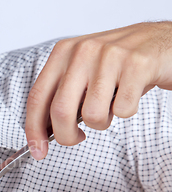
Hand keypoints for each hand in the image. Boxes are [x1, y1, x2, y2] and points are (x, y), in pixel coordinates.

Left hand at [25, 22, 171, 159]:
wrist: (163, 41)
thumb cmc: (119, 63)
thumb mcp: (83, 70)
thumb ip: (62, 93)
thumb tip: (43, 130)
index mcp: (63, 53)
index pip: (37, 97)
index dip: (33, 129)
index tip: (37, 150)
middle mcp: (82, 51)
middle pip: (60, 111)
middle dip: (66, 136)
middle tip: (77, 137)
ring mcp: (109, 56)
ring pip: (92, 115)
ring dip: (102, 122)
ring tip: (111, 105)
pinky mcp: (136, 64)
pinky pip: (122, 110)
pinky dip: (126, 112)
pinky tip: (131, 94)